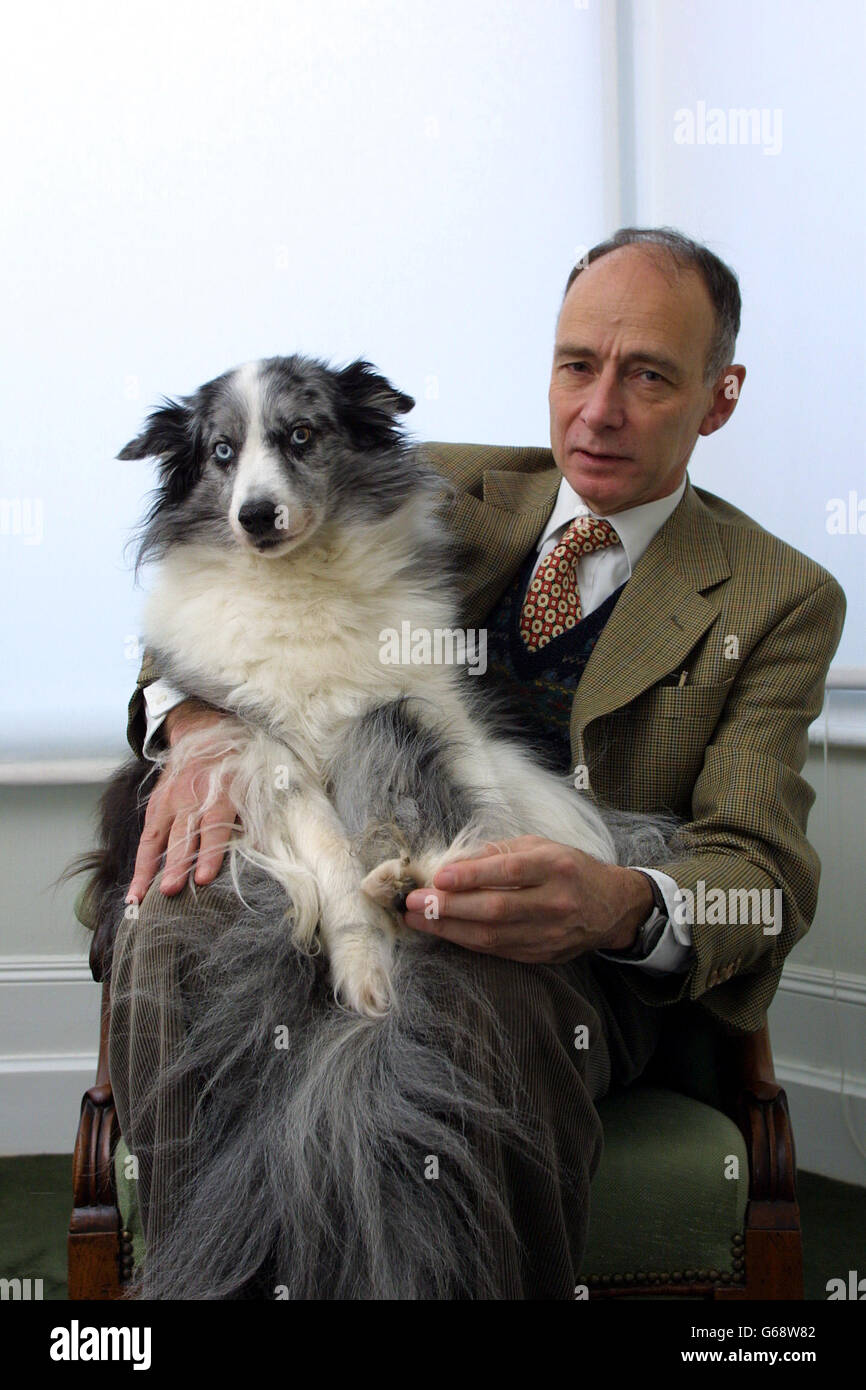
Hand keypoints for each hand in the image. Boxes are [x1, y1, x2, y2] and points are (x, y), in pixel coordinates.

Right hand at [127, 700, 239, 903]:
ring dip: (148, 871)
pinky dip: (139, 864)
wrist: (204, 733)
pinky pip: (146, 838)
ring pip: (156, 840)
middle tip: (170, 891)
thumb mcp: (253, 785)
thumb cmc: (237, 767)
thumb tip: (264, 851)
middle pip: (182, 838)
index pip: (214, 828)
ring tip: (138, 899)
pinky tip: (134, 890)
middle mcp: (190, 799)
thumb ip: (256, 817)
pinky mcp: (156, 806)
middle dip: (175, 865)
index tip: (204, 878)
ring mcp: (169, 803)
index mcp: (219, 795)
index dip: (209, 854)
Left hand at [400, 836, 653, 963]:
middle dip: (449, 907)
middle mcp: (555, 902)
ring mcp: (549, 933)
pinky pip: (497, 950)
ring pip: (492, 936)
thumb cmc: (569, 868)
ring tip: (417, 919)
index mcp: (555, 867)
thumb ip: (498, 853)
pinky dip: (466, 941)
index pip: (509, 872)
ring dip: (449, 928)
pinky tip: (444, 931)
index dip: (472, 876)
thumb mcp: (540, 846)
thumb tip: (454, 862)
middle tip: (414, 902)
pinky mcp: (541, 954)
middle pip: (495, 909)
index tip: (439, 877)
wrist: (611, 906)